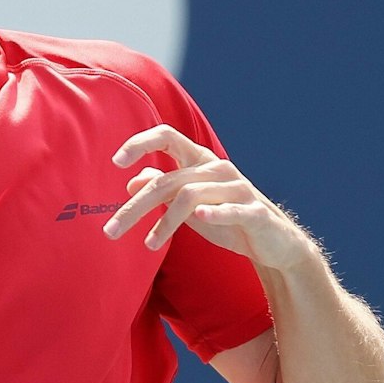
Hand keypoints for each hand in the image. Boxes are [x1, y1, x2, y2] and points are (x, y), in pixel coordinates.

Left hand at [102, 124, 314, 270]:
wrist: (272, 243)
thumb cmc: (227, 219)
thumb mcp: (189, 205)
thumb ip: (163, 189)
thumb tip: (132, 180)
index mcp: (200, 162)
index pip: (168, 137)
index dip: (141, 143)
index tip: (115, 160)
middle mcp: (217, 169)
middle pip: (168, 180)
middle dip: (136, 207)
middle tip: (110, 230)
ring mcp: (237, 189)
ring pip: (190, 195)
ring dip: (165, 222)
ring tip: (148, 244)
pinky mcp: (255, 212)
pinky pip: (232, 208)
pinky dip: (215, 211)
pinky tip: (199, 216)